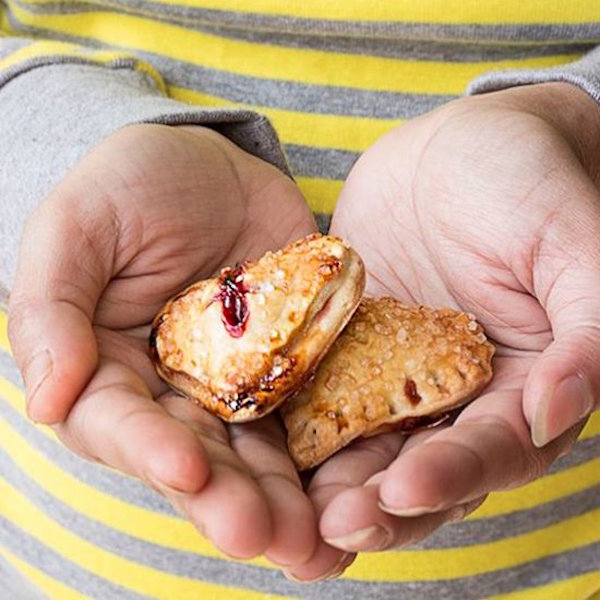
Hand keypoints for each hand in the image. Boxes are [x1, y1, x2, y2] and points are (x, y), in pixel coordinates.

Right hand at [8, 124, 318, 564]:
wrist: (213, 169)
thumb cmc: (133, 185)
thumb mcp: (78, 227)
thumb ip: (53, 308)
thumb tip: (46, 399)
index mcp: (107, 369)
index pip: (119, 423)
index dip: (150, 450)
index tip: (186, 471)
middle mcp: (171, 391)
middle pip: (195, 456)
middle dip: (227, 500)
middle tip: (263, 536)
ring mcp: (235, 385)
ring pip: (255, 453)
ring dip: (282, 499)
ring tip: (311, 542)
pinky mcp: (288, 368)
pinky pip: (308, 414)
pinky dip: (327, 454)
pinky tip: (351, 487)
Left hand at [285, 81, 599, 570]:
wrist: (458, 145)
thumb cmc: (529, 181)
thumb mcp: (573, 242)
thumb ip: (588, 329)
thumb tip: (557, 410)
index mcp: (521, 383)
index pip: (493, 448)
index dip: (454, 474)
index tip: (403, 489)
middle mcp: (458, 392)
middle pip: (424, 467)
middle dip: (382, 504)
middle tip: (335, 528)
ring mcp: (397, 372)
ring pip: (368, 444)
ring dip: (334, 484)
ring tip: (294, 515)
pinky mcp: (350, 347)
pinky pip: (322, 390)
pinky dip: (297, 423)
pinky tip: (262, 448)